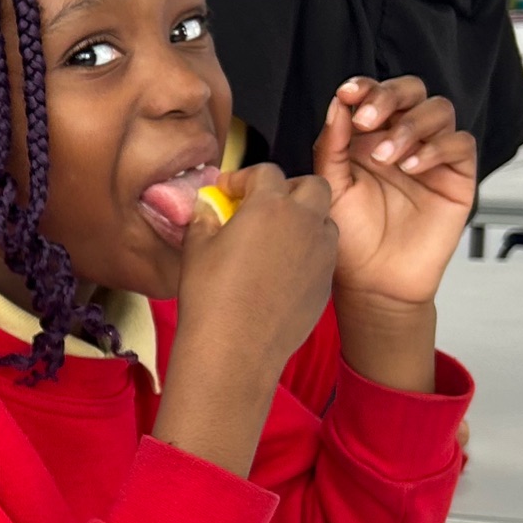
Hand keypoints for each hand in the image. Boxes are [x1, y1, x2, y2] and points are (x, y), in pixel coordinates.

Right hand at [155, 166, 336, 476]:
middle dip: (290, 190)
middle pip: (312, 186)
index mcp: (270, 206)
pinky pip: (324, 256)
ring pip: (325, 220)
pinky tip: (282, 273)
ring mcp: (321, 254)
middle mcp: (304, 222)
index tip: (227, 193)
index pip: (265, 172)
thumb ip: (205, 218)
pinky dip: (308, 253)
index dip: (244, 178)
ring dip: (305, 221)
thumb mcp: (197, 248)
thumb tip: (207, 207)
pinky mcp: (326, 283)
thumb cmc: (211, 296)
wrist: (235, 349)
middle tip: (264, 207)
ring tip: (277, 239)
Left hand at [317, 77, 475, 307]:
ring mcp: (433, 154)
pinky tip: (411, 167)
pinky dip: (436, 148)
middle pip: (412, 91)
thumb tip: (339, 104)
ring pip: (439, 110)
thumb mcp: (331, 186)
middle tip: (367, 119)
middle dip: (389, 97)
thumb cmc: (351, 234)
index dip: (365, 86)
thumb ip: (332, 145)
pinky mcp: (457, 174)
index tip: (347, 93)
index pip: (376, 94)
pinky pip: (459, 144)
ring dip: (410, 126)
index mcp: (371, 134)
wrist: (374, 279)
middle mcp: (404, 137)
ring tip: (387, 157)